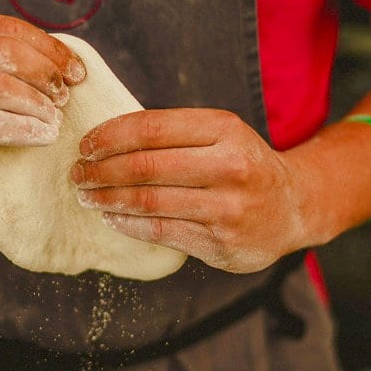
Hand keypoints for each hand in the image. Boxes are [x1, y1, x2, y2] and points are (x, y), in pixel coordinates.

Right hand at [0, 8, 85, 180]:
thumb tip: (61, 57)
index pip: (6, 28)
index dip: (49, 48)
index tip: (75, 69)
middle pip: (5, 55)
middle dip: (46, 75)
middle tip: (64, 95)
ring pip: (0, 90)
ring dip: (39, 105)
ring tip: (54, 118)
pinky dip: (25, 130)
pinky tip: (41, 136)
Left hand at [70, 109, 307, 272]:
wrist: (293, 208)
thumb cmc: (242, 165)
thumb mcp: (220, 134)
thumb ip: (173, 133)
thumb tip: (105, 137)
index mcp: (224, 129)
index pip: (150, 128)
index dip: (109, 136)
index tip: (85, 144)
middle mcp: (230, 166)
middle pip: (145, 166)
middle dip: (101, 170)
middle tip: (78, 173)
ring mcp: (227, 208)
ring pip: (149, 201)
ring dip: (107, 198)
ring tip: (87, 195)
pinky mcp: (221, 242)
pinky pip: (159, 231)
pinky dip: (126, 223)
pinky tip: (110, 216)